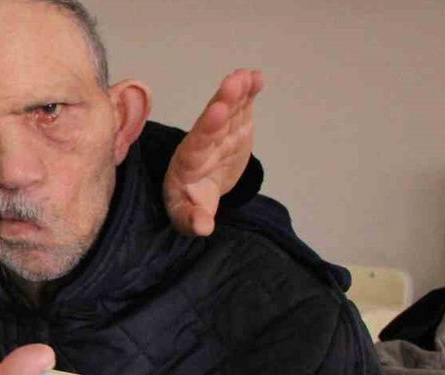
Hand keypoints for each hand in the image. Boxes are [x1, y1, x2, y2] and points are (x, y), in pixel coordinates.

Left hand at [164, 69, 264, 236]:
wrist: (200, 190)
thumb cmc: (189, 203)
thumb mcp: (187, 216)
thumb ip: (193, 220)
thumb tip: (203, 227)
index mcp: (188, 164)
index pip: (196, 145)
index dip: (207, 129)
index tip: (215, 113)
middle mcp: (202, 144)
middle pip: (211, 122)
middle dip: (222, 102)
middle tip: (233, 83)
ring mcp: (219, 133)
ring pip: (227, 110)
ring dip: (236, 92)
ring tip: (246, 76)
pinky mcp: (234, 127)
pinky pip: (240, 108)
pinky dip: (248, 93)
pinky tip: (257, 78)